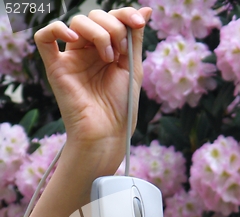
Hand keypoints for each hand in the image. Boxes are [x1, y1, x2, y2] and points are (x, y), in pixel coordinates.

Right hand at [34, 7, 151, 162]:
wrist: (108, 132)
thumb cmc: (122, 107)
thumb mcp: (133, 68)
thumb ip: (135, 38)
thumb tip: (146, 9)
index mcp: (107, 50)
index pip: (111, 18)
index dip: (125, 14)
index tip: (139, 23)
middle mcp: (88, 51)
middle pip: (95, 17)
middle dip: (113, 28)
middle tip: (120, 53)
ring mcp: (71, 58)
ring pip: (77, 22)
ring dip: (98, 33)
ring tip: (108, 57)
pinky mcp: (55, 68)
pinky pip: (44, 38)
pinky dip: (56, 29)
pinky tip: (74, 39)